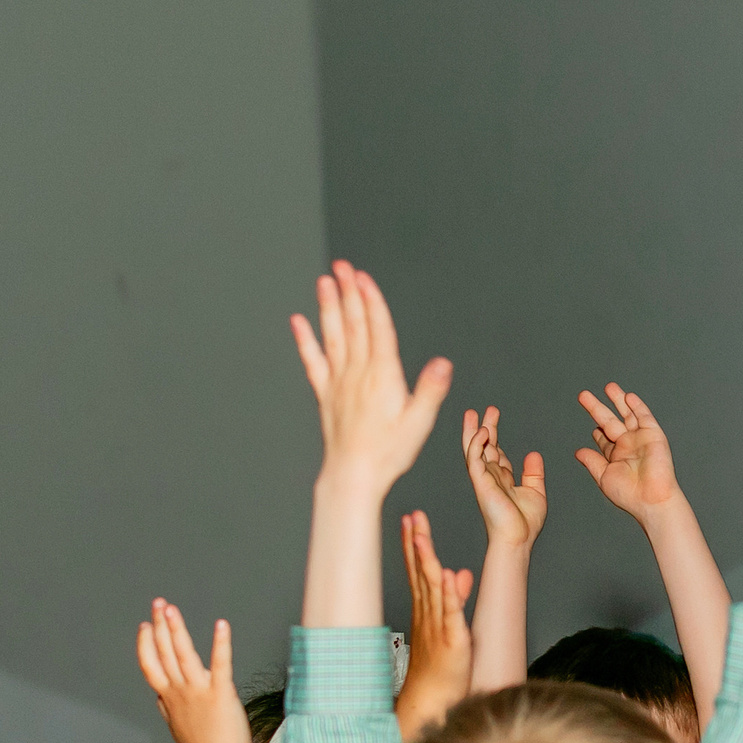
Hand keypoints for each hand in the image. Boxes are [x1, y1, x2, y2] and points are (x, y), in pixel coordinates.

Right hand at [136, 600, 248, 742]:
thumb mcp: (177, 725)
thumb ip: (168, 706)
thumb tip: (159, 695)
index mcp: (169, 698)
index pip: (151, 665)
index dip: (146, 644)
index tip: (145, 625)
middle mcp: (179, 692)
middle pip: (164, 653)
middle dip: (160, 626)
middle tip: (159, 603)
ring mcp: (198, 692)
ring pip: (182, 654)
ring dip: (175, 629)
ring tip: (170, 608)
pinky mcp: (221, 694)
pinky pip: (220, 664)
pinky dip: (220, 643)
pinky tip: (221, 624)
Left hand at [288, 261, 451, 497]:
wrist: (352, 475)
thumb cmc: (388, 453)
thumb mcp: (419, 424)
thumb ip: (430, 391)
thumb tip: (443, 363)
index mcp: (383, 377)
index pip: (377, 330)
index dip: (371, 301)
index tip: (363, 277)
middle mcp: (358, 373)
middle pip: (353, 325)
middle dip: (349, 293)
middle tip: (343, 266)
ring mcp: (339, 382)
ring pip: (333, 336)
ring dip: (328, 307)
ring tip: (324, 281)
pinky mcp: (326, 395)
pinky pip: (313, 362)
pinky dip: (305, 340)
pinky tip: (298, 321)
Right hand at [393, 512, 473, 739]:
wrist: (431, 699)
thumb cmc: (439, 666)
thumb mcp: (446, 627)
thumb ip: (451, 598)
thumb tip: (456, 573)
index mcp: (425, 609)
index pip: (418, 570)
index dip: (414, 544)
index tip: (410, 519)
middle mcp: (428, 613)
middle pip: (421, 572)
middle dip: (417, 542)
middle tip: (412, 515)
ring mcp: (438, 626)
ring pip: (431, 588)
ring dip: (426, 560)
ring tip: (422, 535)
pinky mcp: (452, 640)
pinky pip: (450, 615)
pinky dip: (449, 595)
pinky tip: (447, 574)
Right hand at [462, 406, 546, 550]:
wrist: (517, 538)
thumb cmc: (525, 523)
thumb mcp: (535, 492)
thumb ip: (533, 473)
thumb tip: (533, 453)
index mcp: (502, 479)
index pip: (495, 452)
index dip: (493, 435)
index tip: (492, 416)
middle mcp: (491, 476)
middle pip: (483, 447)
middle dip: (482, 427)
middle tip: (484, 409)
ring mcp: (483, 478)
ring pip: (473, 449)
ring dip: (472, 431)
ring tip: (473, 413)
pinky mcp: (480, 482)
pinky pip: (474, 459)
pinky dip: (476, 444)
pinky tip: (483, 431)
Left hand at [573, 383, 681, 518]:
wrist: (652, 498)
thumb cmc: (629, 495)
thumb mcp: (604, 476)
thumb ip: (592, 462)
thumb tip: (578, 452)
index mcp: (616, 457)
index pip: (603, 439)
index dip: (596, 432)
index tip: (591, 427)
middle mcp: (628, 446)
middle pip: (610, 421)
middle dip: (596, 408)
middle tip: (583, 395)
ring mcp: (641, 439)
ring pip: (627, 414)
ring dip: (618, 400)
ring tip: (608, 386)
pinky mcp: (653, 435)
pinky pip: (644, 417)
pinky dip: (637, 406)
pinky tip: (628, 396)